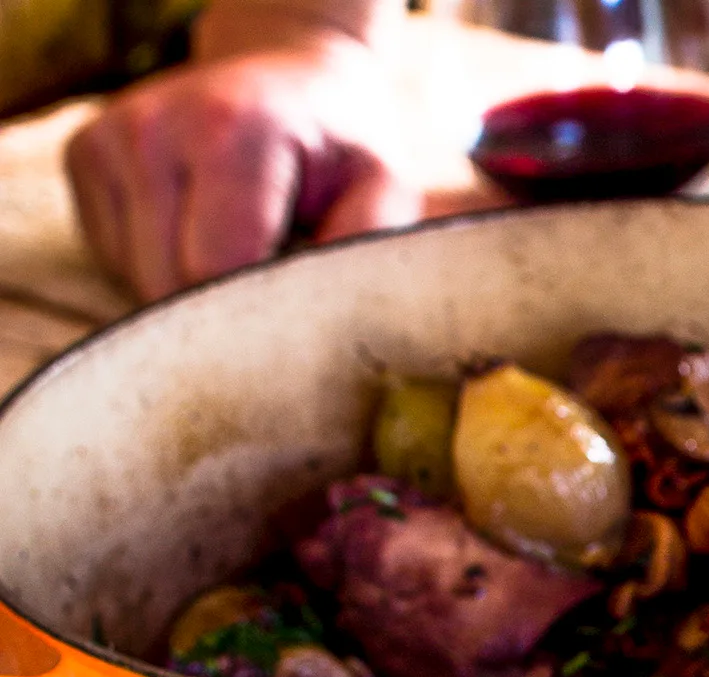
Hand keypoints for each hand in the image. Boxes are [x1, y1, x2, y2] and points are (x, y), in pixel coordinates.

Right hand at [65, 22, 418, 301]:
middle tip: (275, 284)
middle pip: (169, 285)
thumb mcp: (382, 186)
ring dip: (191, 292)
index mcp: (228, 134)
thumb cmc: (340, 146)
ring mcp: (109, 140)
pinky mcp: (84, 157)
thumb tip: (326, 313)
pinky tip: (204, 233)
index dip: (255, 318)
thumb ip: (366, 243)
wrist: (289, 78)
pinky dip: (163, 267)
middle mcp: (153, 130)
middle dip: (224, 311)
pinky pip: (117, 260)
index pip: (213, 272)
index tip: (292, 322)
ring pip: (138, 281)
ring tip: (244, 249)